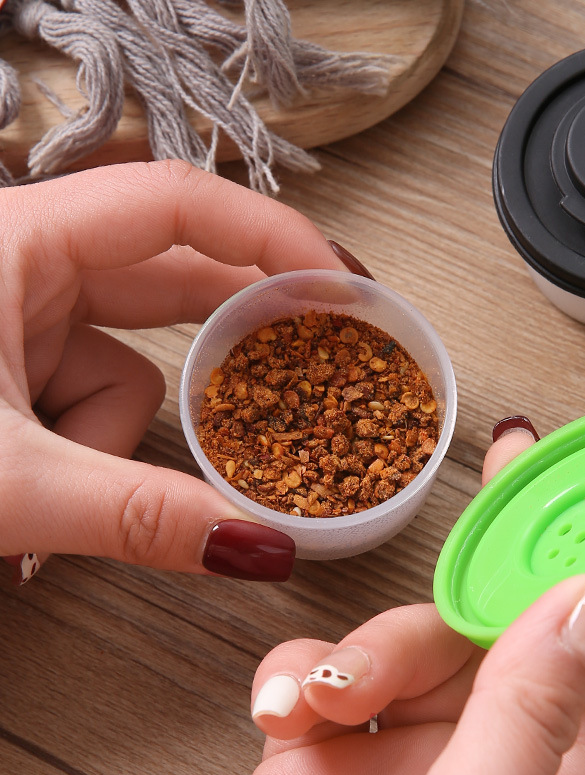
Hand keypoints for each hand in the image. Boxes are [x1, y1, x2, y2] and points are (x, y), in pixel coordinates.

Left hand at [0, 160, 349, 583]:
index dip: (273, 238)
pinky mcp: (19, 362)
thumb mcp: (6, 480)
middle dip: (237, 331)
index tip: (340, 285)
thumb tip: (263, 550)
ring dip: (119, 441)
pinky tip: (39, 503)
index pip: (179, 204)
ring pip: (130, 364)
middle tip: (321, 350)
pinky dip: (89, 453)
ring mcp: (22, 314)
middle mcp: (26, 261)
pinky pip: (95, 397)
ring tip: (58, 503)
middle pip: (175, 279)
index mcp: (17, 241)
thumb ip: (142, 515)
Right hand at [241, 426, 584, 774]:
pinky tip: (283, 712)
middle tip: (512, 456)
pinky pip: (321, 664)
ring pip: (409, 630)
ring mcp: (410, 746)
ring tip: (324, 697)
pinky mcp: (331, 745)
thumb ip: (535, 712)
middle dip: (477, 565)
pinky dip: (297, 673)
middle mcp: (495, 752)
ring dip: (364, 646)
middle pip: (502, 617)